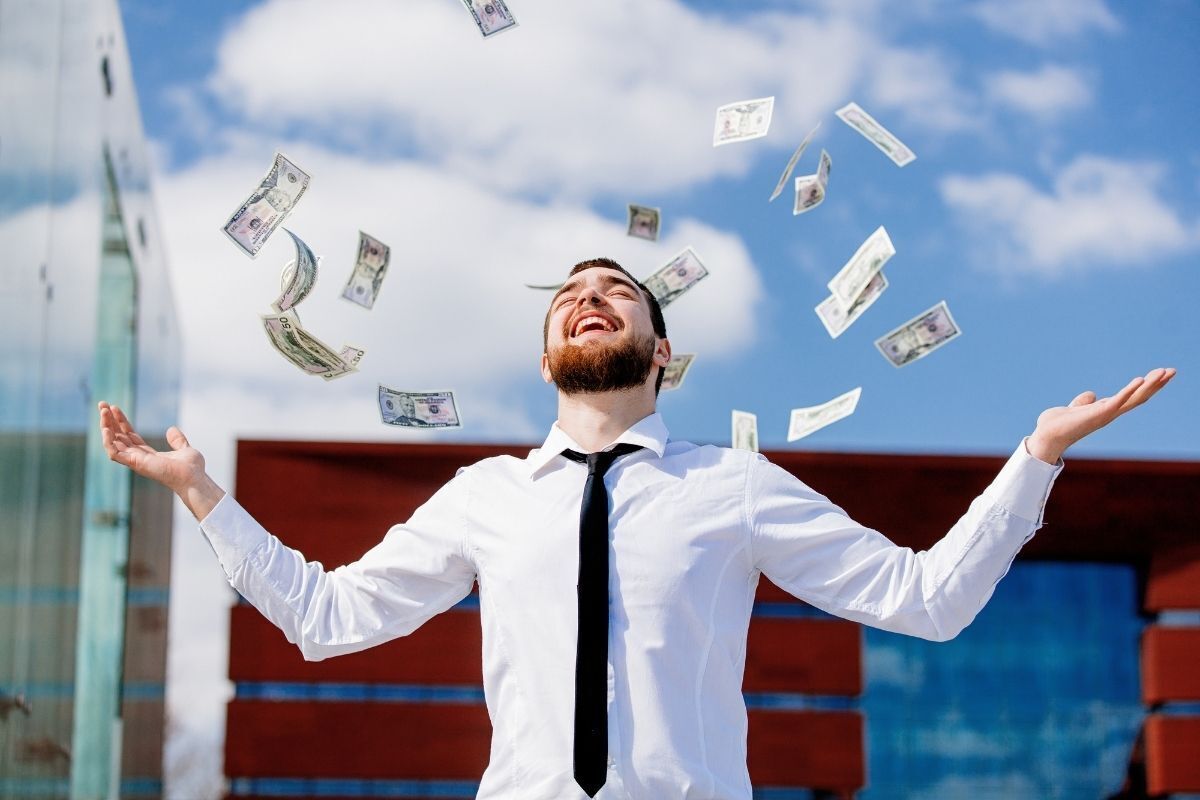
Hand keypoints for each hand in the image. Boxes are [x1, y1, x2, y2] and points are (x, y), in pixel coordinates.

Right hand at [98, 401, 224, 518]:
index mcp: (148, 454)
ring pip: (113, 443)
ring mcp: (136, 461)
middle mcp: (139, 458)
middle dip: (109, 421)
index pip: (129, 435)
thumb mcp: (184, 449)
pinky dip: (108, 442)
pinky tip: (106, 429)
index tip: (114, 407)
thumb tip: (171, 429)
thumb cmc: (191, 469)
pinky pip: (115, 453)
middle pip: (118, 437)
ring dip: (106, 427)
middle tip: (102, 404)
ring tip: (103, 411)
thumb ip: (177, 440)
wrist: (194, 478)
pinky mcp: (136, 464)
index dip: (121, 421)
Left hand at [1026, 368, 1175, 463]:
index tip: (1160, 373)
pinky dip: (1129, 390)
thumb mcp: (1073, 409)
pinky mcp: (1098, 414)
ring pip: (1134, 398)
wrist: (1045, 437)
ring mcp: (1105, 414)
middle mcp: (1109, 413)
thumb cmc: (1057, 425)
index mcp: (1105, 410)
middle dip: (1156, 384)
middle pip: (1139, 397)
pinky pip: (1117, 401)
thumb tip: (1091, 395)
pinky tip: (1140, 379)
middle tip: (1173, 370)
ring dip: (1150, 385)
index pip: (1132, 396)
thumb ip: (1083, 402)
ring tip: (1165, 371)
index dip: (1146, 386)